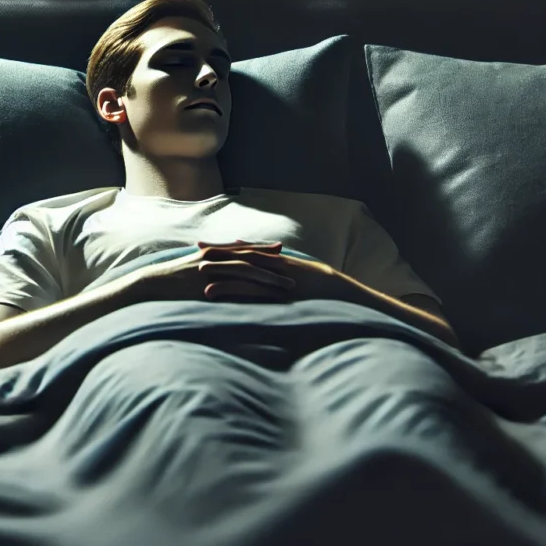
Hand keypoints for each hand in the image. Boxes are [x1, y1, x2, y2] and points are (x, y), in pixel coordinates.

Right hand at [127, 243, 295, 303]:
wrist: (152, 285)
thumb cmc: (168, 279)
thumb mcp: (188, 268)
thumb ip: (205, 267)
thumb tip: (216, 272)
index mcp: (211, 252)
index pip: (241, 248)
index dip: (262, 248)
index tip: (280, 249)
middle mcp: (215, 258)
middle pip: (250, 257)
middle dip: (272, 261)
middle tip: (293, 267)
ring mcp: (214, 271)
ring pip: (249, 271)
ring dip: (271, 278)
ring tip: (289, 286)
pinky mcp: (212, 285)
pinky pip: (239, 288)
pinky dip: (257, 292)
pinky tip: (270, 298)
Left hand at [199, 249, 351, 302]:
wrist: (349, 300)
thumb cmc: (330, 293)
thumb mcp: (307, 278)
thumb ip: (287, 274)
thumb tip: (274, 271)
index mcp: (283, 262)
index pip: (251, 251)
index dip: (230, 247)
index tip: (209, 244)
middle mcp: (279, 267)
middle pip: (244, 255)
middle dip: (220, 251)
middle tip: (196, 247)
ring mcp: (278, 280)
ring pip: (244, 271)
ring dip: (221, 269)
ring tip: (198, 268)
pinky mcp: (277, 296)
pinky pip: (249, 293)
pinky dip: (229, 291)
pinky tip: (211, 293)